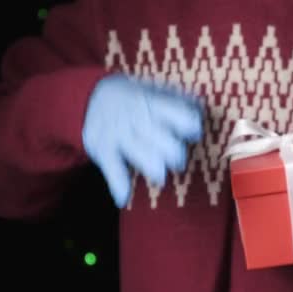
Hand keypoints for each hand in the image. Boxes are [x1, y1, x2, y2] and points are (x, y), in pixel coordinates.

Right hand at [82, 74, 202, 207]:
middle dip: (177, 156)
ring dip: (157, 171)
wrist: (91, 96)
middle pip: (170, 145)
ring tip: (160, 176)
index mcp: (157, 104)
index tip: (193, 133)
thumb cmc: (135, 99)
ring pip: (147, 159)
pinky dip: (119, 187)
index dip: (192, 128)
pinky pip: (114, 171)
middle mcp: (140, 119)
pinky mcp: (103, 149)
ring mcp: (121, 135)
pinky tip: (123, 198)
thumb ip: (180, 100)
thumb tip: (201, 107)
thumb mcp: (156, 91)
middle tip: (177, 159)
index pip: (184, 118)